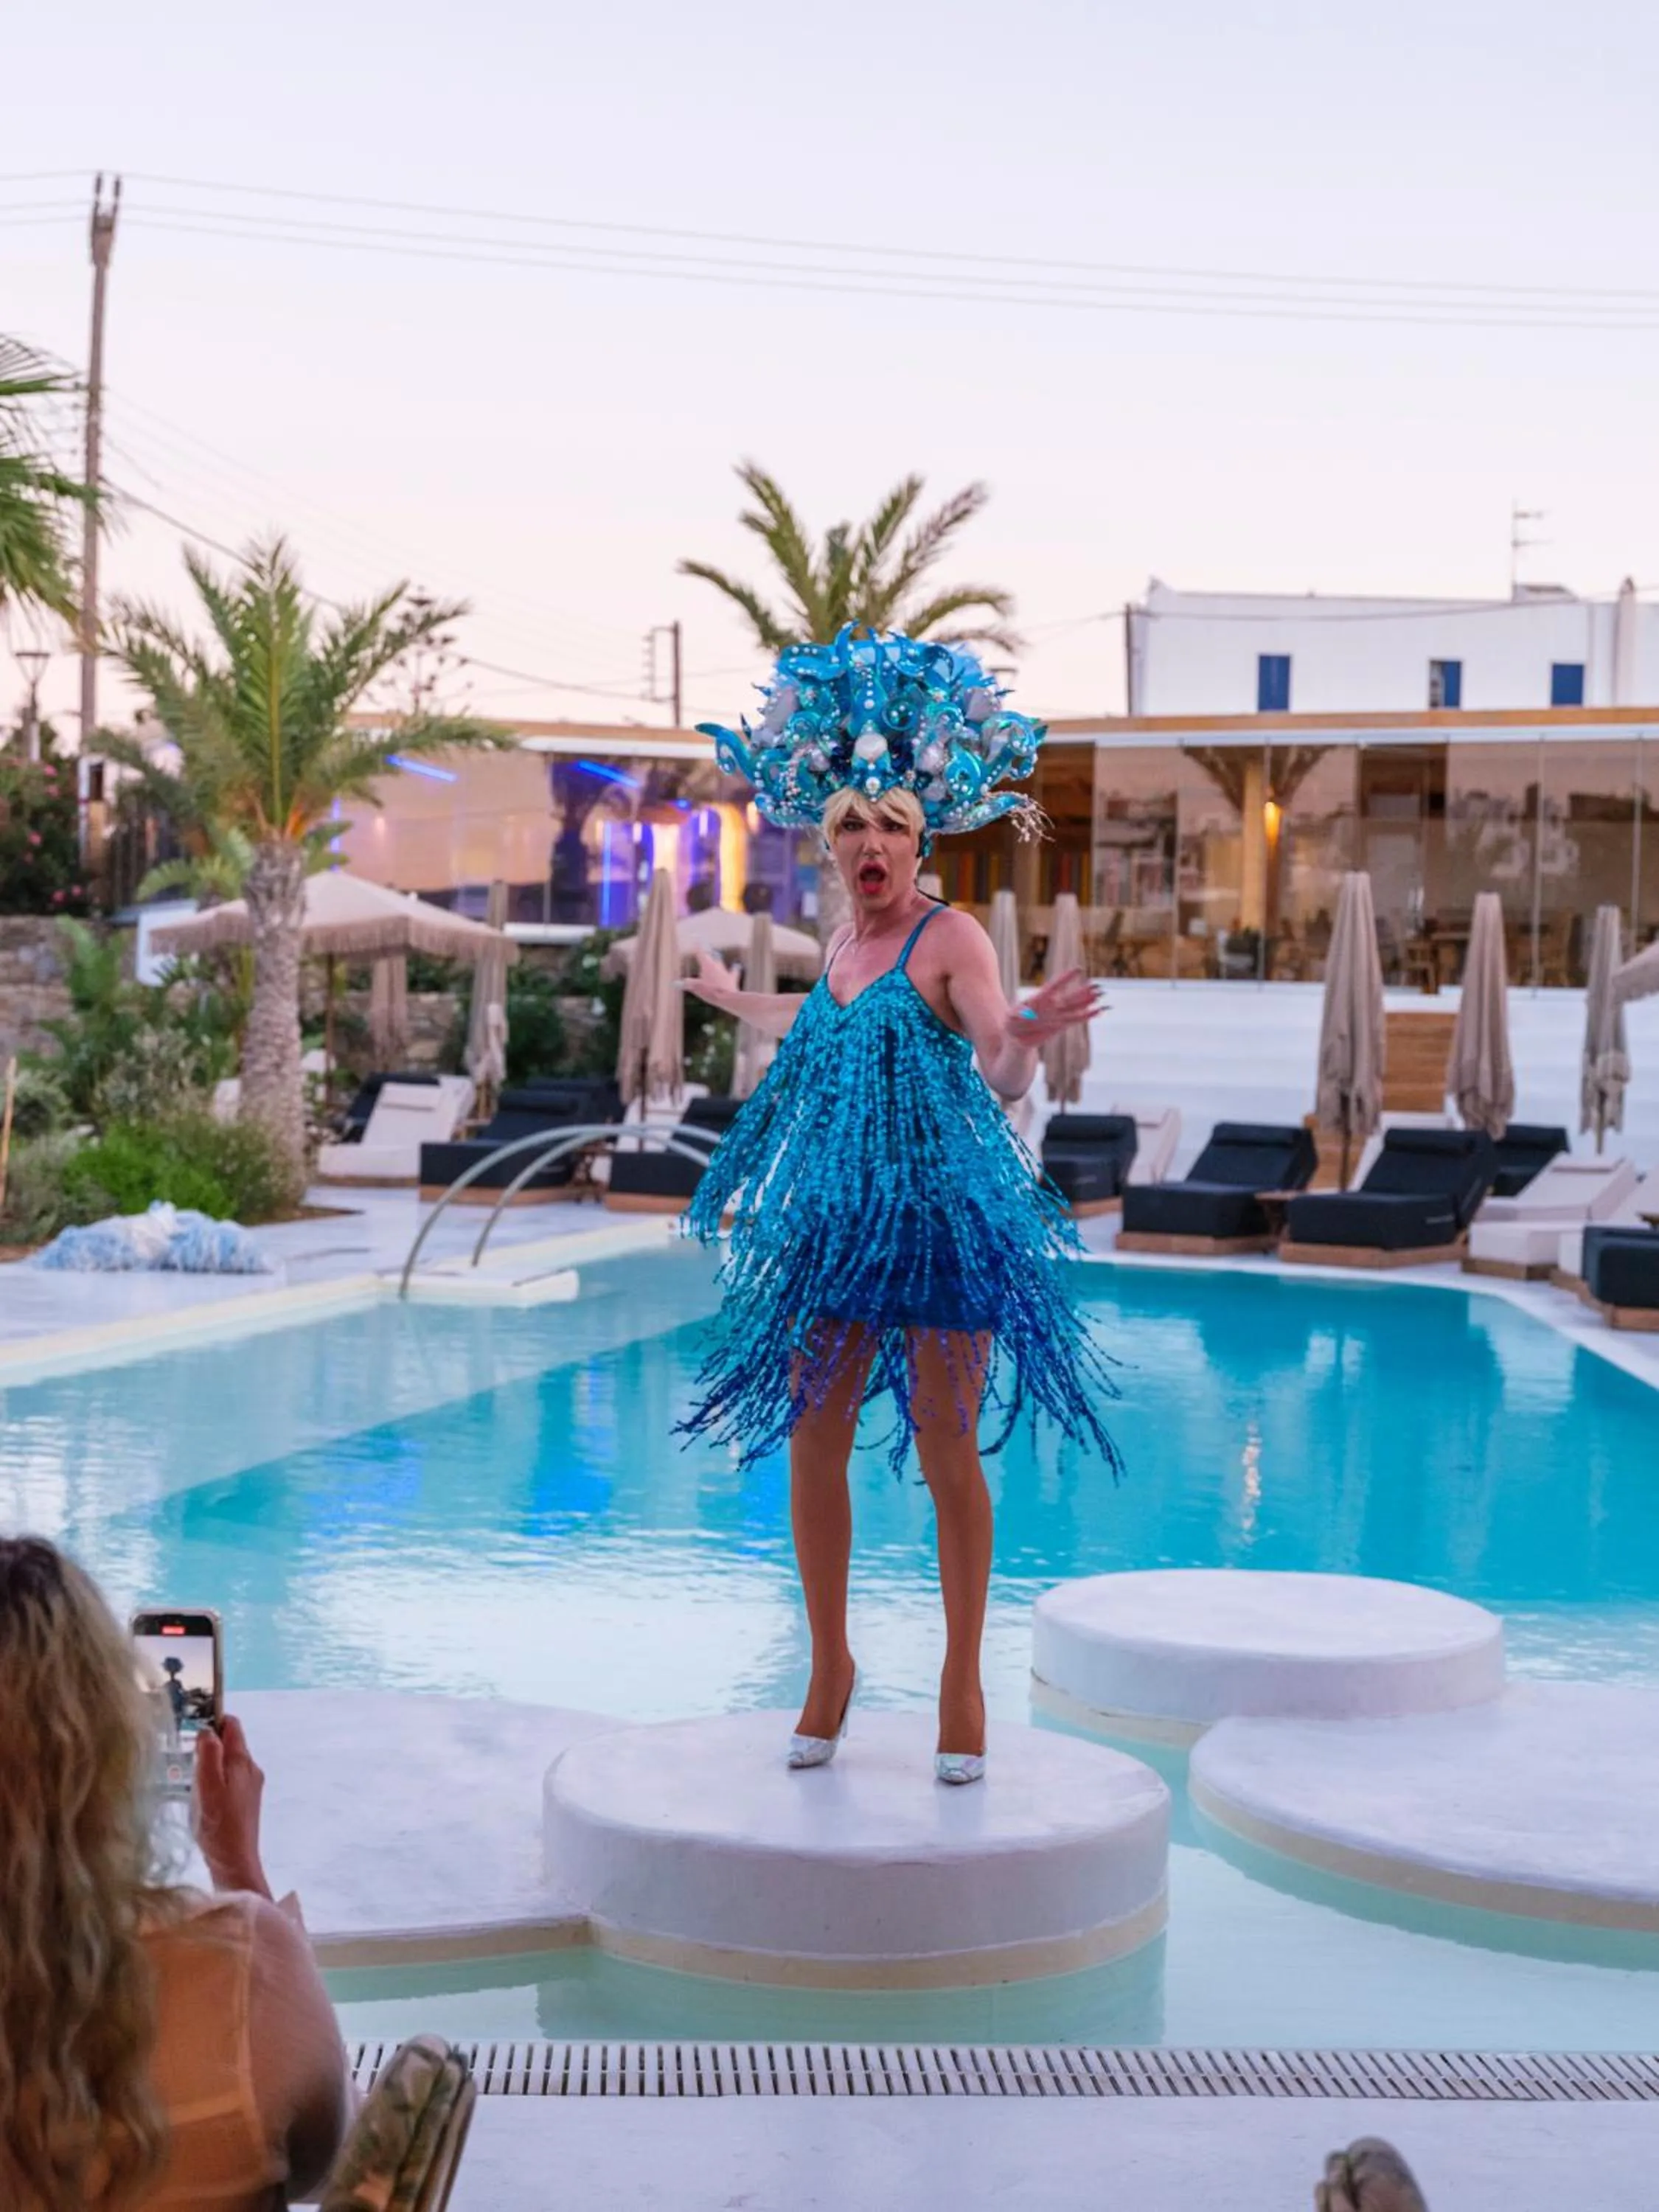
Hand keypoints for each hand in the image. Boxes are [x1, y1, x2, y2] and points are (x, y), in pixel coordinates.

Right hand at [193, 1714, 272, 1899]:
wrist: (234, 1862)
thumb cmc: (218, 1824)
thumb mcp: (208, 1785)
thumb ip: (208, 1755)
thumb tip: (207, 1730)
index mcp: (243, 1761)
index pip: (232, 1726)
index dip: (213, 1720)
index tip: (191, 1726)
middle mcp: (251, 1770)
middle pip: (229, 1744)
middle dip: (207, 1746)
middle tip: (184, 1759)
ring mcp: (250, 1787)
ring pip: (227, 1764)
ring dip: (208, 1766)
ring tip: (189, 1781)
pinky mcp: (245, 1803)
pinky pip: (228, 1781)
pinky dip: (212, 1782)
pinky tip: (199, 1799)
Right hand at [678, 949, 740, 1012]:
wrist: (727, 998)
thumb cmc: (710, 991)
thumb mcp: (695, 988)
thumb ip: (687, 984)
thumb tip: (678, 983)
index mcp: (706, 965)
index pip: (700, 952)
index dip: (698, 946)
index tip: (696, 939)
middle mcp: (716, 965)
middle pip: (711, 957)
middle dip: (707, 953)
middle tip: (705, 950)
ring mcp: (725, 971)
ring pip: (720, 963)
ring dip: (717, 961)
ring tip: (716, 956)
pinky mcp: (732, 978)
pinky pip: (734, 971)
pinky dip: (734, 969)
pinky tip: (737, 966)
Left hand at [1004, 968, 1103, 1046]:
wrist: (1016, 1038)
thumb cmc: (1011, 1023)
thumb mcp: (1011, 1018)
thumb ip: (1018, 1016)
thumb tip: (1021, 1015)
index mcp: (1039, 999)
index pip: (1055, 986)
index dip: (1066, 978)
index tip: (1079, 969)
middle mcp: (1051, 1006)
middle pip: (1069, 998)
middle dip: (1083, 992)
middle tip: (1098, 986)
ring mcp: (1057, 1016)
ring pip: (1075, 1008)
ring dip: (1087, 1003)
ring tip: (1100, 997)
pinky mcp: (1060, 1026)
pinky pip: (1075, 1020)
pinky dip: (1086, 1016)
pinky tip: (1097, 1011)